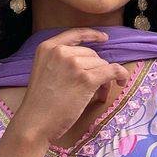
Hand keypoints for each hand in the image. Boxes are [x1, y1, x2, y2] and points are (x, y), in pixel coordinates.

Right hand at [14, 27, 130, 143]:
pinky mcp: (87, 79)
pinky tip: (121, 82)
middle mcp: (61, 52)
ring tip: (97, 95)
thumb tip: (91, 64)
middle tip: (95, 88)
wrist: (35, 122)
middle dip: (97, 69)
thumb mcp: (44, 72)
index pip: (75, 34)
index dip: (92, 35)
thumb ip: (60, 62)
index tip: (104, 39)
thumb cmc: (39, 104)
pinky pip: (113, 71)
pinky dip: (121, 75)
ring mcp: (74, 64)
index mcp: (47, 47)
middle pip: (92, 54)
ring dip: (104, 79)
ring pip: (102, 64)